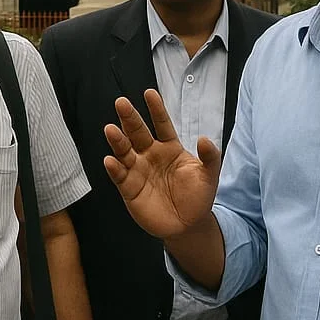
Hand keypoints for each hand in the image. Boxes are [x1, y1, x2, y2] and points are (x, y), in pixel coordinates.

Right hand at [104, 90, 220, 240]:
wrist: (188, 226)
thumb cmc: (197, 196)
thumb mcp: (208, 176)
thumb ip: (210, 157)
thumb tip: (204, 139)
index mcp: (169, 147)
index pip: (162, 124)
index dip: (156, 109)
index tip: (150, 93)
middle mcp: (150, 154)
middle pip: (137, 132)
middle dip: (129, 117)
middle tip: (121, 102)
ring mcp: (138, 170)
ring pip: (124, 150)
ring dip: (117, 140)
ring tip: (111, 129)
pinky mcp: (129, 188)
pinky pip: (119, 175)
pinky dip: (114, 168)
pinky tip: (110, 160)